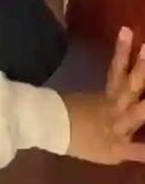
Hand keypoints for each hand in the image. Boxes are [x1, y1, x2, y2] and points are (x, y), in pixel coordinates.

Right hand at [64, 28, 144, 164]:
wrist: (47, 127)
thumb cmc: (58, 112)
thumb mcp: (77, 99)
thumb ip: (93, 97)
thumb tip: (96, 90)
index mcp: (106, 95)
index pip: (116, 69)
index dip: (123, 50)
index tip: (128, 31)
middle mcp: (114, 107)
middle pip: (132, 85)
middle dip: (142, 69)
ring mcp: (117, 127)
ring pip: (138, 114)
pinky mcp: (116, 149)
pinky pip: (137, 152)